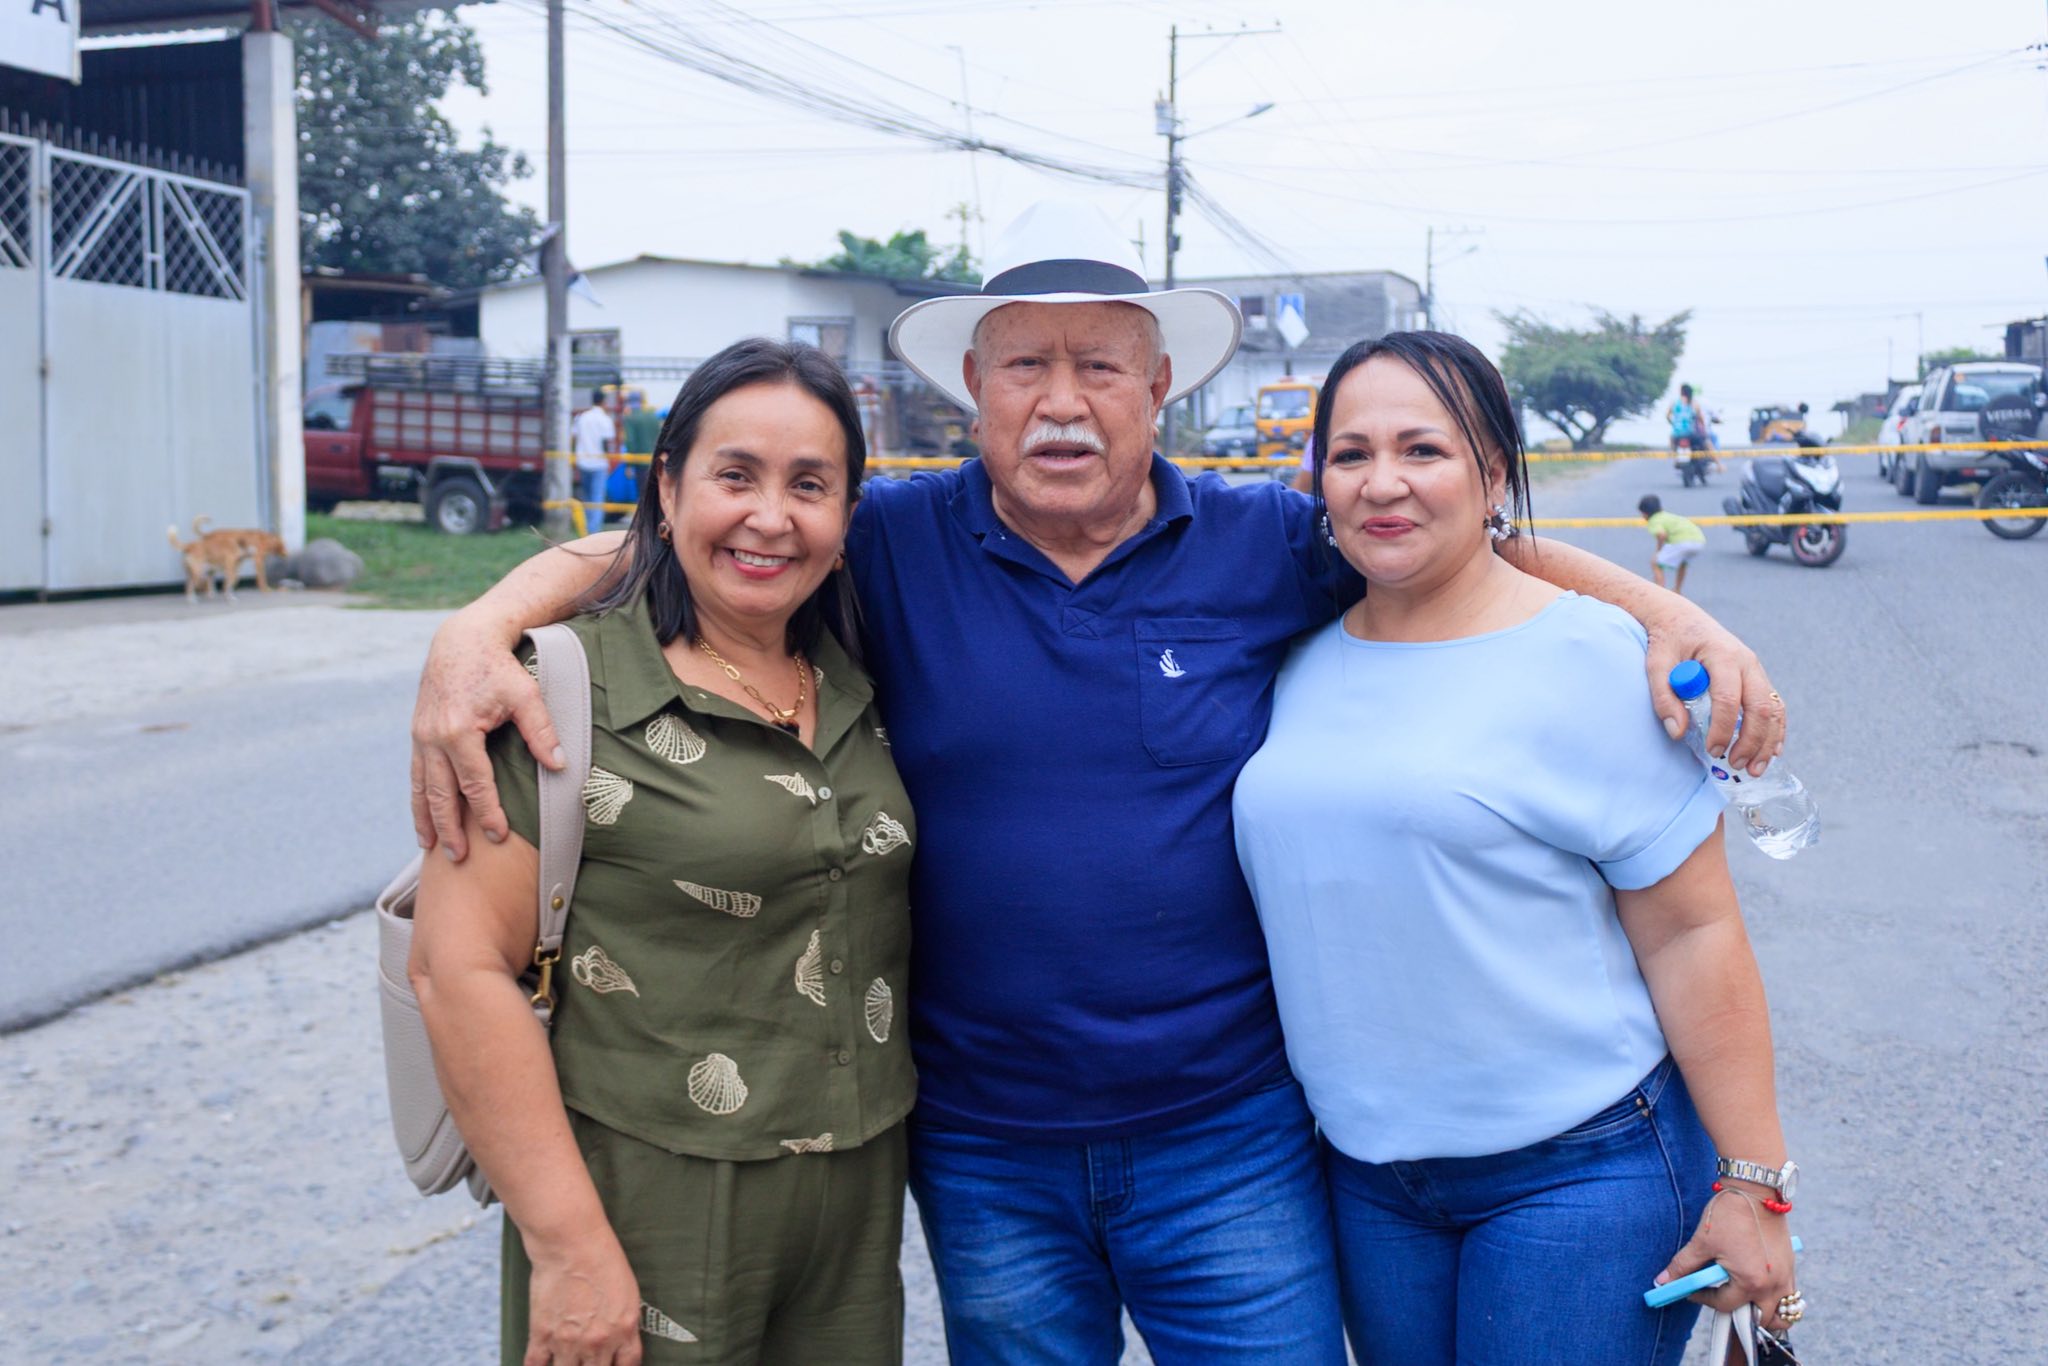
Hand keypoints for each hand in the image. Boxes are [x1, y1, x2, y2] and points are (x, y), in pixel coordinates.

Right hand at [411, 615, 562, 859]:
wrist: (462, 640)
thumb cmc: (499, 666)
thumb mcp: (526, 694)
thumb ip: (541, 731)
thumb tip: (561, 766)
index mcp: (460, 731)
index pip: (476, 784)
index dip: (488, 813)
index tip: (499, 836)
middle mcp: (433, 737)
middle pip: (442, 794)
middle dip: (451, 828)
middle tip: (460, 858)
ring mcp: (420, 736)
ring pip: (422, 787)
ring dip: (426, 819)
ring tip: (432, 848)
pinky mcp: (417, 733)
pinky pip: (415, 773)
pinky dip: (418, 798)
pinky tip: (423, 817)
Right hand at [523, 1230, 643, 1365]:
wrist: (571, 1243)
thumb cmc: (602, 1258)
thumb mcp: (628, 1292)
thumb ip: (624, 1323)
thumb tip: (620, 1341)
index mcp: (624, 1329)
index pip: (628, 1365)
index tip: (614, 1364)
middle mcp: (598, 1342)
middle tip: (588, 1358)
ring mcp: (568, 1342)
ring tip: (567, 1359)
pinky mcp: (542, 1335)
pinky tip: (543, 1363)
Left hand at [1644, 605, 1784, 775]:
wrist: (1682, 619)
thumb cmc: (1668, 641)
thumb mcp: (1656, 663)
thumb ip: (1663, 696)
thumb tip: (1678, 732)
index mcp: (1722, 654)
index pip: (1728, 697)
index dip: (1723, 727)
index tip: (1712, 750)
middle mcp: (1746, 661)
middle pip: (1760, 706)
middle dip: (1751, 740)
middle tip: (1735, 765)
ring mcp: (1756, 669)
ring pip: (1773, 708)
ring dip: (1767, 741)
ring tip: (1754, 769)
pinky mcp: (1757, 678)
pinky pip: (1774, 706)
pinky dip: (1775, 730)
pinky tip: (1771, 753)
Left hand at [1655, 1189, 1799, 1334]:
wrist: (1756, 1190)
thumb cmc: (1730, 1214)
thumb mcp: (1702, 1241)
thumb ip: (1683, 1266)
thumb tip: (1663, 1281)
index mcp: (1750, 1282)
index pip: (1725, 1305)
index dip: (1703, 1299)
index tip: (1692, 1290)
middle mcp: (1773, 1285)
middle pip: (1759, 1319)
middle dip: (1739, 1315)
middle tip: (1719, 1298)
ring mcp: (1786, 1277)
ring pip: (1780, 1314)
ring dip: (1764, 1314)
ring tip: (1743, 1300)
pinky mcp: (1791, 1267)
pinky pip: (1789, 1297)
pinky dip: (1776, 1300)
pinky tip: (1757, 1286)